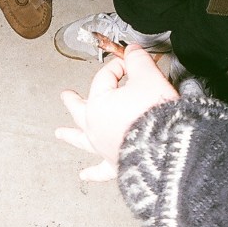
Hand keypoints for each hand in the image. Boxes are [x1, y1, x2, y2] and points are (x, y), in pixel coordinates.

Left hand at [56, 45, 178, 180]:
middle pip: (80, 109)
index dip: (119, 67)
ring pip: (82, 140)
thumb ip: (139, 61)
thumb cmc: (156, 114)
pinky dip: (93, 174)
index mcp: (98, 104)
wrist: (168, 145)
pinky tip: (85, 175)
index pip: (105, 79)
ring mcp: (102, 146)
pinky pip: (102, 170)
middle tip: (66, 95)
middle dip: (73, 101)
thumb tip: (132, 50)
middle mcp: (94, 126)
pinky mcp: (115, 164)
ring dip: (71, 136)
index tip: (131, 62)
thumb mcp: (149, 78)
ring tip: (60, 134)